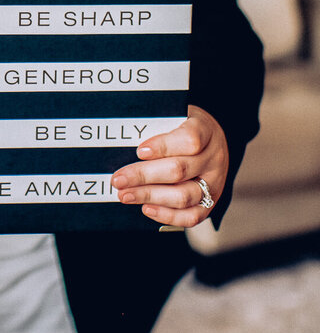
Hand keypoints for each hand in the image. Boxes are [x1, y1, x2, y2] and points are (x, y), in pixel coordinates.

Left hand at [111, 105, 228, 227]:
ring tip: (125, 194)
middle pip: (179, 170)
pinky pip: (192, 216)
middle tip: (119, 179)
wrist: (212, 142)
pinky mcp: (210, 203)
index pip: (189, 139)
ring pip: (184, 195)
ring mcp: (214, 183)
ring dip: (149, 196)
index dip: (163, 146)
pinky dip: (167, 215)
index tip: (139, 151)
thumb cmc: (184, 127)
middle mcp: (213, 158)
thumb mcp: (176, 116)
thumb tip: (126, 140)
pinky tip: (146, 208)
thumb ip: (156, 126)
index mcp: (206, 131)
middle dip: (144, 176)